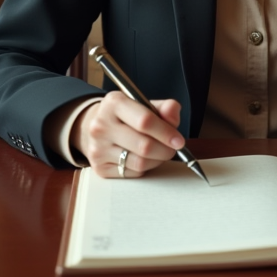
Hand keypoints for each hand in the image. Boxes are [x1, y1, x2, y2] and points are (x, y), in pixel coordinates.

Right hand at [70, 91, 184, 178]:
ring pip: (140, 162)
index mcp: (114, 103)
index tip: (179, 141)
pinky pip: (132, 173)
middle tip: (172, 149)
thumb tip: (173, 115)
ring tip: (159, 152)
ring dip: (157, 160)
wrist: (98, 127)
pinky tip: (143, 158)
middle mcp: (101, 125)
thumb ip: (164, 107)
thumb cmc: (128, 116)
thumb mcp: (145, 104)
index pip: (145, 121)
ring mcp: (98, 148)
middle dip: (165, 150)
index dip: (166, 133)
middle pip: (144, 146)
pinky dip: (144, 168)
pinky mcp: (99, 168)